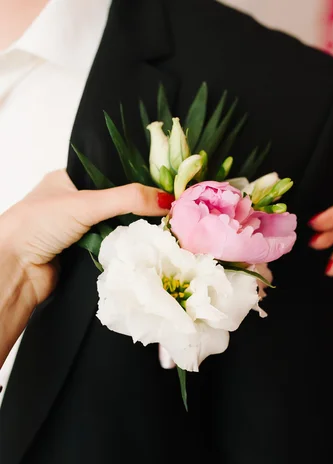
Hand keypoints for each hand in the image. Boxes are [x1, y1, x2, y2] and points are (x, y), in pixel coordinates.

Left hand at [1, 170, 170, 304]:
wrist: (15, 269)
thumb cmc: (37, 225)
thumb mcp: (86, 203)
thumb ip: (127, 199)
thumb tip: (166, 198)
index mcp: (67, 181)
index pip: (109, 175)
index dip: (134, 181)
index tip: (162, 187)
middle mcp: (71, 205)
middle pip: (114, 205)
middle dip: (136, 211)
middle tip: (167, 211)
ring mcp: (76, 232)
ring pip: (114, 229)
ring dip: (131, 233)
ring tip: (161, 230)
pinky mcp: (81, 255)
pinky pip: (110, 250)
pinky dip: (122, 251)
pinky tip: (142, 249)